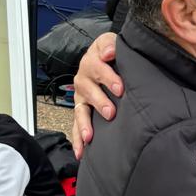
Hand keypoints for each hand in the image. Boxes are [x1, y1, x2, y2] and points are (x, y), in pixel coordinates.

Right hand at [73, 31, 120, 154]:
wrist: (106, 58)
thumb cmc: (112, 52)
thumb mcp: (112, 42)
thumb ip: (111, 44)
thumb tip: (109, 53)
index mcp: (92, 60)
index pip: (97, 67)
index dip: (108, 77)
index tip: (119, 88)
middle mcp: (83, 78)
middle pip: (88, 90)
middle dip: (99, 102)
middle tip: (110, 113)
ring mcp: (81, 96)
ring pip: (80, 110)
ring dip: (84, 124)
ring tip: (89, 136)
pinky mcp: (81, 109)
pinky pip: (76, 125)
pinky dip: (77, 139)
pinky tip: (80, 153)